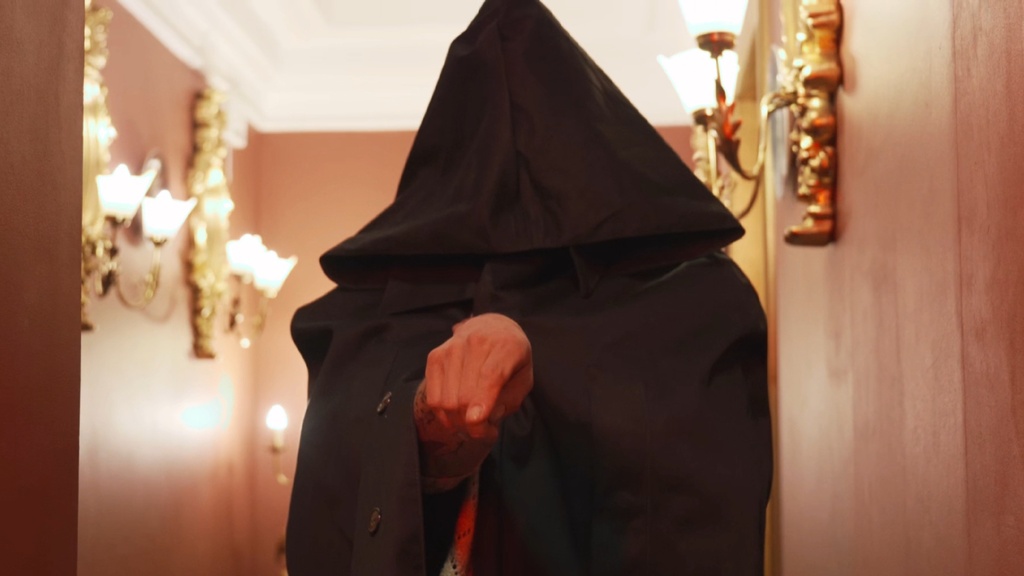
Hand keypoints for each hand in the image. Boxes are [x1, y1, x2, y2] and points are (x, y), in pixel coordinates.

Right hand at [414, 314, 532, 489]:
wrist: (491, 327)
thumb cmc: (511, 358)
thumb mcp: (524, 378)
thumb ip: (511, 399)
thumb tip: (486, 417)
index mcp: (505, 346)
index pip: (490, 376)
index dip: (481, 400)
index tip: (476, 421)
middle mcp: (475, 343)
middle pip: (465, 395)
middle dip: (474, 424)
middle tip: (487, 431)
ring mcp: (451, 348)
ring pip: (447, 400)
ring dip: (459, 423)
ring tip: (474, 423)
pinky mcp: (435, 357)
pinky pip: (434, 398)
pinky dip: (444, 415)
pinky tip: (458, 415)